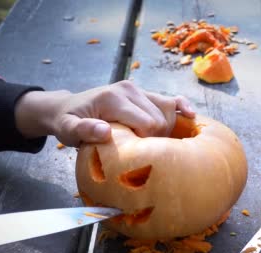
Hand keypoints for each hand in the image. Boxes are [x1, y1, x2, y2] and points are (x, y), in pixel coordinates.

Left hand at [14, 80, 195, 145]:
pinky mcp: (144, 93)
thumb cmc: (69, 122)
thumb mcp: (68, 129)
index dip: (148, 142)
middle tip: (142, 150)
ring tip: (157, 143)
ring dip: (169, 129)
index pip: (148, 123)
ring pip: (169, 110)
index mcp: (114, 98)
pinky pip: (170, 99)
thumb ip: (83, 130)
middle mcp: (130, 90)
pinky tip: (192, 115)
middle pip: (160, 119)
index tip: (137, 154)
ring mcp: (139, 89)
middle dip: (157, 139)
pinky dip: (182, 106)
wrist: (68, 108)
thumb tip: (106, 132)